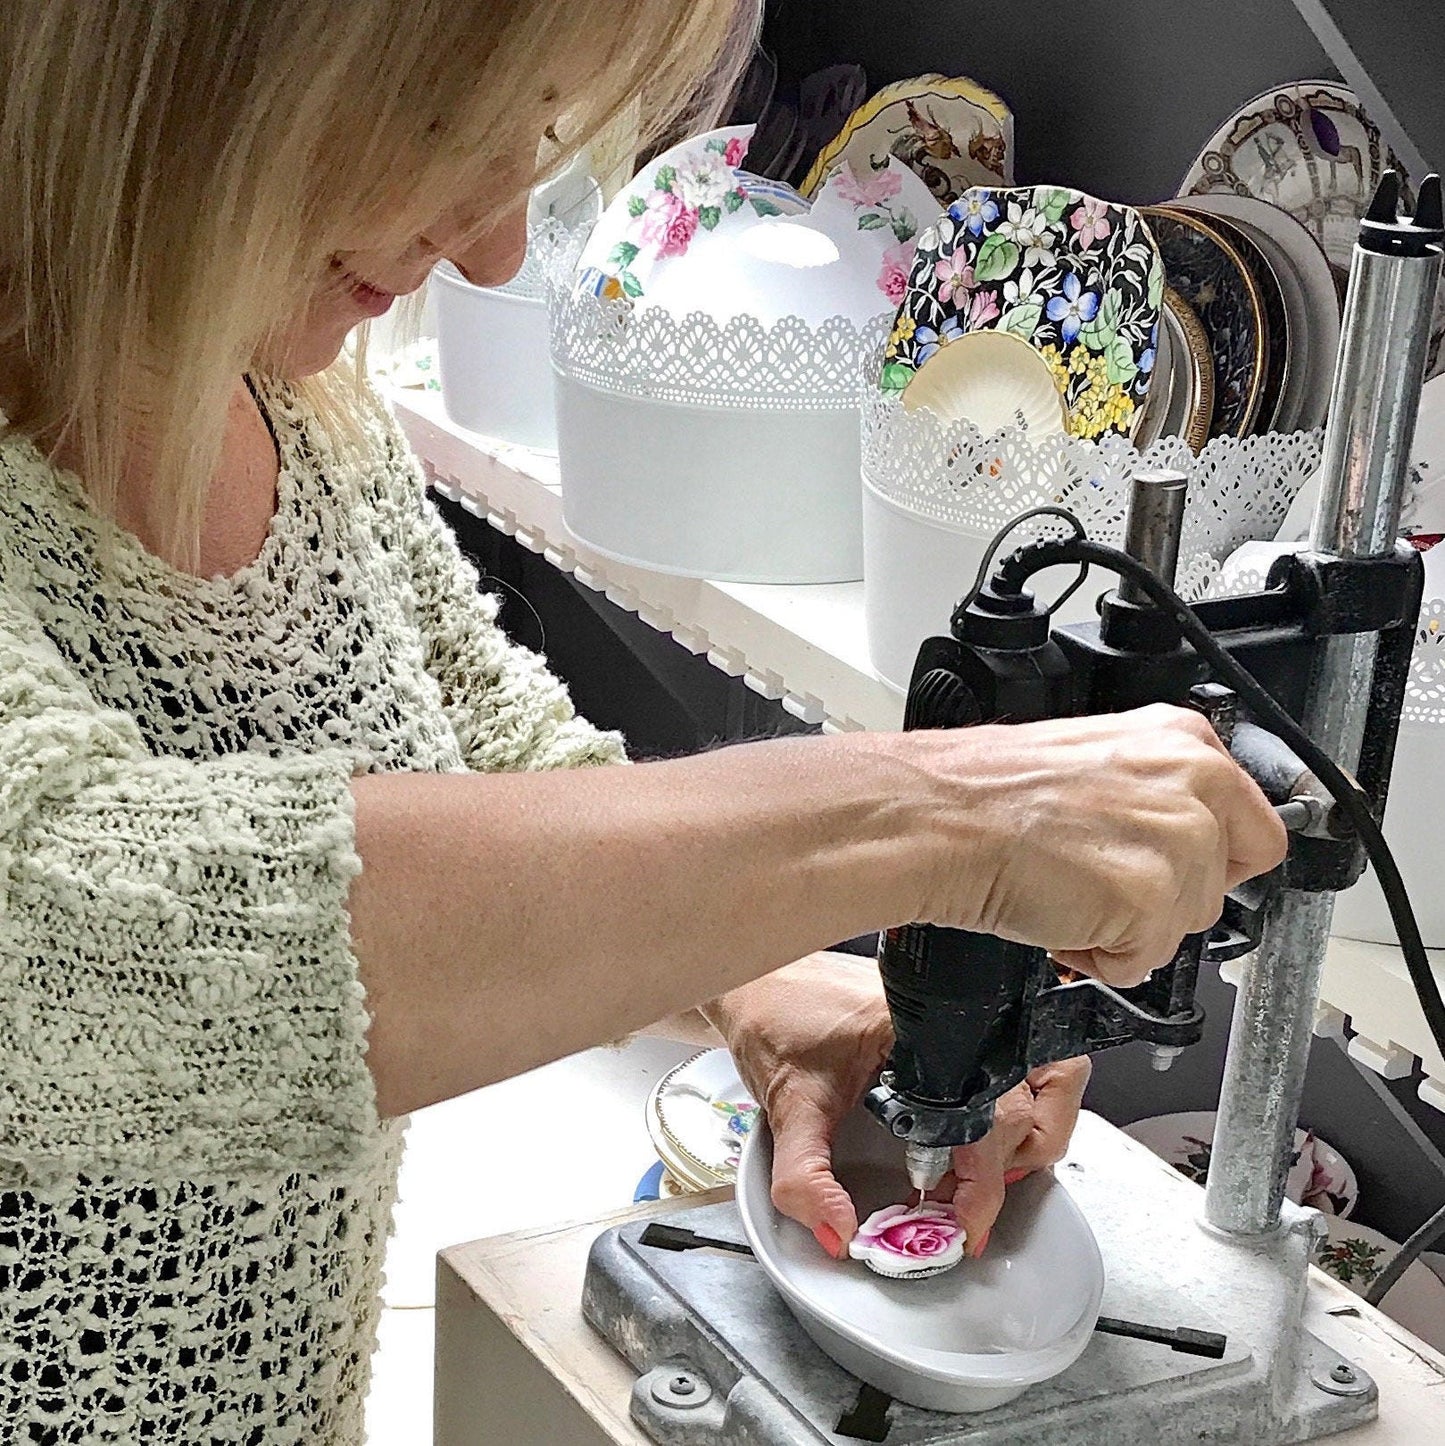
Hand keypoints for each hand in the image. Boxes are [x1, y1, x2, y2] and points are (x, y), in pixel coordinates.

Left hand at [704, 955, 1089, 1259]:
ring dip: (1031, 1134)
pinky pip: (1022, 1064)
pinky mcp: (960, 1022)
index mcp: (922, 1031)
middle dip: (1009, 1165)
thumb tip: (839, 1231)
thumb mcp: (787, 1107)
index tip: (963, 1226)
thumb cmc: (774, 1020)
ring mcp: (965, 1015)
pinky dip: (1017, 1108)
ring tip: (979, 1171)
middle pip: (1033, 1101)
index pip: (988, 1115)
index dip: (984, 1183)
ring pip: (1050, 1077)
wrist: (758, 976)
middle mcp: (956, 1019)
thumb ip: (805, 1177)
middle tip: (965, 1203)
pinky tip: (973, 1138)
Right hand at [878, 704, 1286, 986]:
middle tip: (1098, 883)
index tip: (1169, 872)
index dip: (1206, 863)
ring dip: (1127, 930)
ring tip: (1067, 893)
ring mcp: (1179, 841)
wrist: (936, 818)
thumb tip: (1181, 838)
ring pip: (1185, 925)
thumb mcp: (1091, 760)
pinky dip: (1099, 957)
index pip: (1253, 827)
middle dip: (1162, 900)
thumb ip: (1154, 792)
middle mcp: (1195, 782)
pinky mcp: (1151, 898)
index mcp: (1182, 739)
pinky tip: (1059, 917)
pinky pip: (1144, 962)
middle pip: (1221, 884)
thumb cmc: (985, 793)